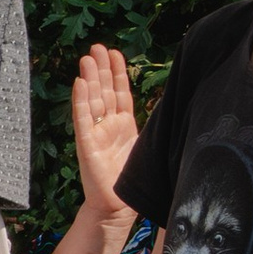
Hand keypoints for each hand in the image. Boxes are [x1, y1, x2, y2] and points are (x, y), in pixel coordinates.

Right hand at [69, 43, 140, 213]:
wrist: (118, 206)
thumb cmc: (132, 180)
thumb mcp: (147, 146)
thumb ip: (150, 127)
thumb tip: (172, 106)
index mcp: (123, 125)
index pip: (119, 93)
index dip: (117, 73)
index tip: (114, 53)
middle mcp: (107, 126)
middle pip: (103, 91)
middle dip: (100, 68)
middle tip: (96, 47)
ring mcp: (95, 133)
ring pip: (92, 100)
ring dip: (89, 78)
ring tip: (86, 57)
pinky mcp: (86, 144)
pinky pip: (82, 118)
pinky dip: (80, 100)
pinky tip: (79, 83)